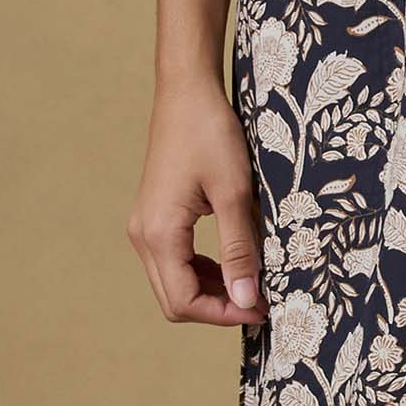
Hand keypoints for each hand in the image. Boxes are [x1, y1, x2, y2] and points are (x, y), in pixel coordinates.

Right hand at [127, 70, 266, 327]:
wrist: (187, 92)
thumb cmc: (210, 134)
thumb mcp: (234, 193)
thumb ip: (240, 250)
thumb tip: (247, 299)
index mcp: (158, 233)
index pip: (184, 301)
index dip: (224, 313)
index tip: (262, 307)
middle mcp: (143, 236)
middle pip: (175, 299)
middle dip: (218, 307)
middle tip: (261, 301)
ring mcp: (144, 226)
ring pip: (173, 282)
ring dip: (211, 290)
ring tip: (251, 282)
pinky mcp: (154, 217)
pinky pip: (174, 260)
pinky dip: (202, 270)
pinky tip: (232, 261)